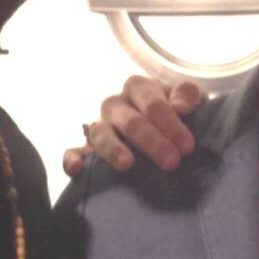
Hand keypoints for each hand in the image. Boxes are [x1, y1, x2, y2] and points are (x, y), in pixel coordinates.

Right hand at [61, 75, 200, 176]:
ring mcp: (99, 125)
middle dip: (151, 141)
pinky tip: (76, 170)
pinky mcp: (86, 148)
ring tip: (127, 164)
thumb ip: (187, 94)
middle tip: (172, 162)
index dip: (170, 123)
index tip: (187, 146)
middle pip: (130, 121)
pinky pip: (73, 151)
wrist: (164, 128)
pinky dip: (72, 159)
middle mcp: (116, 104)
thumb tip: (181, 107)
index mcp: (139, 87)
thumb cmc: (177, 111)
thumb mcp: (187, 97)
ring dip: (113, 149)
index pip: (152, 103)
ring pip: (100, 133)